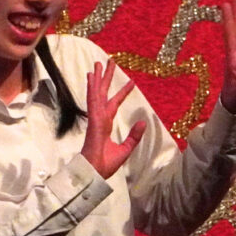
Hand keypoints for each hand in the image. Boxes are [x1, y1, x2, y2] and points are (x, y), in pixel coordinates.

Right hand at [80, 59, 145, 178]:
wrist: (94, 173)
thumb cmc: (105, 164)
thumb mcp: (125, 149)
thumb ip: (134, 136)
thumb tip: (143, 122)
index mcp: (105, 124)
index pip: (114, 104)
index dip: (122, 92)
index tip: (131, 82)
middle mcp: (100, 118)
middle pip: (103, 93)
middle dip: (106, 78)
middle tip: (107, 62)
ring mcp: (95, 118)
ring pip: (97, 93)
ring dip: (98, 78)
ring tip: (98, 64)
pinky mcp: (94, 121)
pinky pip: (93, 101)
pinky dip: (92, 89)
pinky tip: (92, 78)